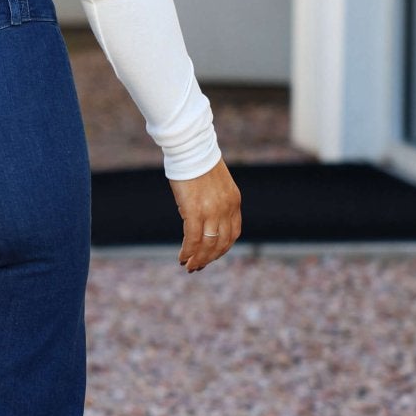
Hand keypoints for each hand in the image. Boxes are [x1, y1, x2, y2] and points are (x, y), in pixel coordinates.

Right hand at [169, 156, 241, 272]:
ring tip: (189, 266)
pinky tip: (182, 257)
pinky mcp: (194, 211)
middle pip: (221, 243)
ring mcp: (211, 211)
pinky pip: (192, 238)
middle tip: (198, 266)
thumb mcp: (216, 185)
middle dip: (210, 258)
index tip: (212, 255)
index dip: (222, 248)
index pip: (233, 233)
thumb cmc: (198, 163)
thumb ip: (216, 201)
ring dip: (199, 258)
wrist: (191, 148)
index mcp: (234, 202)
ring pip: (208, 244)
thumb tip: (203, 217)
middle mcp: (226, 209)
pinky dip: (188, 251)